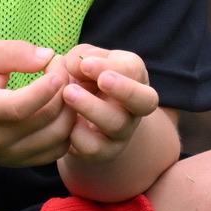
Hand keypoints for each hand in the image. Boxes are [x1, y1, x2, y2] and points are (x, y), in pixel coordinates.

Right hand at [0, 40, 74, 167]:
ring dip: (70, 108)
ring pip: (58, 137)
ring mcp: (9, 155)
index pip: (20, 107)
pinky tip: (59, 106)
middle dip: (63, 86)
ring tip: (62, 84)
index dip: (45, 87)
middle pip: (46, 119)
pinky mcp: (19, 162)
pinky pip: (57, 150)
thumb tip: (47, 56)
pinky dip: (67, 129)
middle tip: (59, 64)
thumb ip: (11, 53)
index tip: (57, 61)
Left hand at [58, 45, 157, 163]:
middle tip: (102, 80)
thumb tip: (77, 66)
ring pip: (117, 124)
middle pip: (145, 102)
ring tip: (68, 93)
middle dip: (125, 89)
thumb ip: (82, 57)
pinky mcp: (105, 152)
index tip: (86, 64)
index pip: (135, 71)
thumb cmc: (85, 78)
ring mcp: (122, 132)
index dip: (112, 67)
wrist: (79, 114)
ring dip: (92, 108)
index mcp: (135, 78)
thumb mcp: (85, 60)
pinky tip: (66, 121)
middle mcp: (135, 107)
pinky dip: (77, 134)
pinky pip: (94, 148)